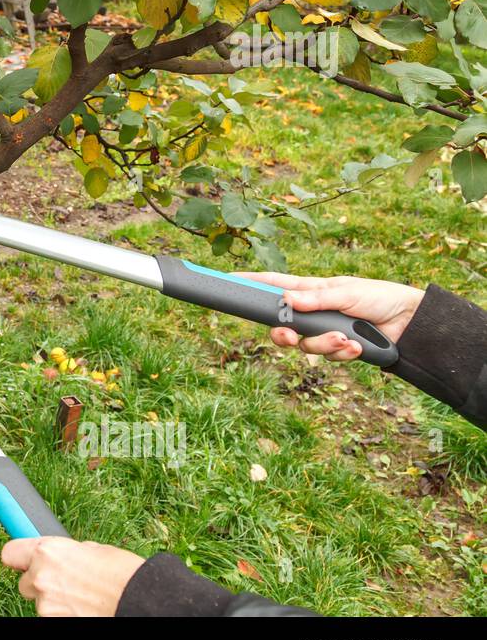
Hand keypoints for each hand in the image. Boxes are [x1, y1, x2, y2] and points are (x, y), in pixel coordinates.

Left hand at [0, 537, 144, 616]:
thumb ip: (67, 553)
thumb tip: (62, 557)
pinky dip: (64, 613)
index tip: (23, 560)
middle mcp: (40, 577)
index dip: (19, 557)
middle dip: (40, 582)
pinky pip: (52, 615)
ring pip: (40, 602)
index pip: (9, 553)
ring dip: (55, 600)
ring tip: (82, 597)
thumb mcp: (92, 550)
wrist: (137, 599)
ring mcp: (45, 604)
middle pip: (25, 582)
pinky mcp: (53, 622)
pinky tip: (83, 608)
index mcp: (47, 552)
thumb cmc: (121, 572)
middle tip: (65, 582)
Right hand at [238, 272, 423, 361]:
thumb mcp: (347, 293)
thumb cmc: (378, 296)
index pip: (273, 286)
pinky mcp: (339, 350)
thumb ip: (316, 299)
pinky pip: (329, 359)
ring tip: (345, 340)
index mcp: (310, 292)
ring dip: (324, 345)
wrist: (410, 323)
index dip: (251, 283)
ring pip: (306, 347)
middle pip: (280, 327)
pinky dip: (343, 354)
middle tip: (288, 337)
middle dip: (282, 336)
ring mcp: (324, 333)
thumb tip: (286, 300)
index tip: (229, 280)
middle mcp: (312, 314)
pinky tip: (357, 346)